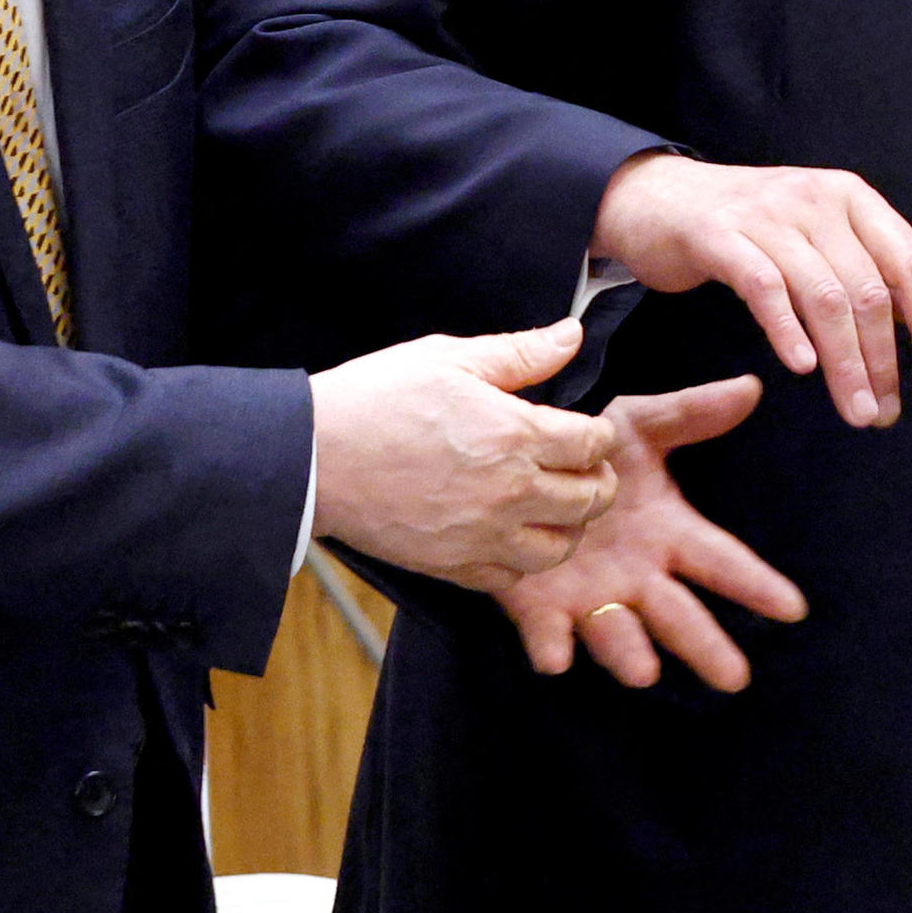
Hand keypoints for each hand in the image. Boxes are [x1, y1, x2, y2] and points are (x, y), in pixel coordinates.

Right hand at [305, 321, 619, 594]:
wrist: (310, 457)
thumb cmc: (374, 400)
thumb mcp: (448, 358)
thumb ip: (519, 353)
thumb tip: (571, 335)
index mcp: (516, 435)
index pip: (594, 444)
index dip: (600, 435)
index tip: (589, 431)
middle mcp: (510, 491)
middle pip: (590, 500)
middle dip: (597, 481)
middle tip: (584, 469)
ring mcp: (482, 534)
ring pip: (559, 547)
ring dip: (568, 526)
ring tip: (555, 505)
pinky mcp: (452, 565)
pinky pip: (510, 577)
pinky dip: (521, 561)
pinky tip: (511, 535)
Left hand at [503, 373, 801, 690]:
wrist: (515, 464)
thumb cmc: (589, 451)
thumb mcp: (639, 424)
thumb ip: (690, 412)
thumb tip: (751, 387)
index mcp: (667, 534)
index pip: (721, 561)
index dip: (756, 584)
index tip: (793, 608)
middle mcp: (636, 575)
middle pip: (679, 615)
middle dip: (705, 645)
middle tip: (735, 678)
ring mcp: (589, 595)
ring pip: (616, 632)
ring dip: (629, 652)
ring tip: (644, 672)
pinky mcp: (538, 606)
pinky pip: (546, 634)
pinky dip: (552, 647)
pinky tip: (557, 659)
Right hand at [593, 153, 911, 427]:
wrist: (656, 197)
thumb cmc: (750, 227)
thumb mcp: (823, 239)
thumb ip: (882, 271)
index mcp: (853, 199)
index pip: (911, 263)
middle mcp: (817, 200)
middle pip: (869, 289)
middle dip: (883, 359)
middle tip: (884, 413)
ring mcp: (767, 214)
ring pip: (823, 295)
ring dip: (845, 362)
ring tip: (855, 410)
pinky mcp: (718, 235)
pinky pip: (763, 286)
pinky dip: (787, 329)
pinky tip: (803, 367)